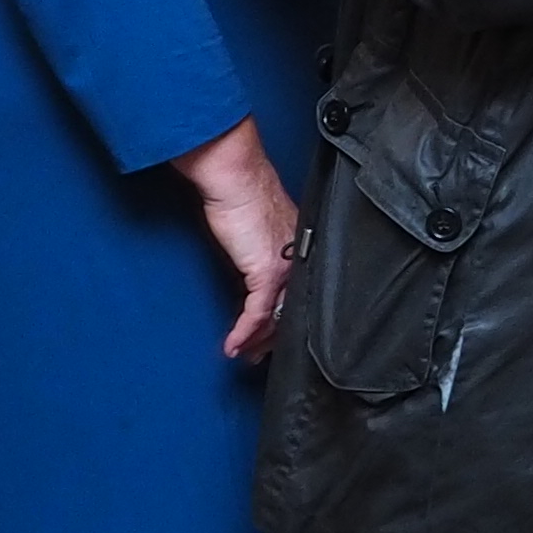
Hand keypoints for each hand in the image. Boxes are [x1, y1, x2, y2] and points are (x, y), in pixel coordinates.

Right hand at [175, 119, 297, 359]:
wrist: (237, 178)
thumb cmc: (243, 193)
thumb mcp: (258, 224)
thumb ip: (261, 244)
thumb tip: (251, 257)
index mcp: (299, 246)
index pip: (297, 290)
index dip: (285, 314)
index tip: (273, 332)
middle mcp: (298, 258)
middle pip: (290, 307)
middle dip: (274, 335)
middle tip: (260, 354)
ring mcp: (285, 266)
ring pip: (275, 315)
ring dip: (257, 339)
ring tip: (245, 354)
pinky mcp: (266, 271)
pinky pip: (256, 312)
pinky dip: (243, 332)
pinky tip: (233, 345)